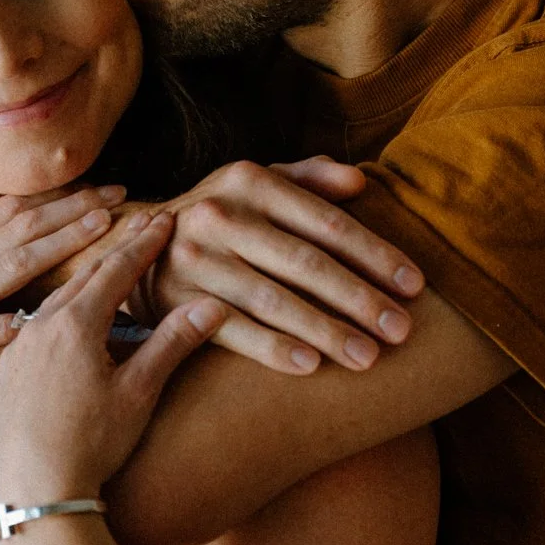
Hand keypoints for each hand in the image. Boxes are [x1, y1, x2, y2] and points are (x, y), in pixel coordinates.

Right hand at [0, 172, 121, 441]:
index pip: (9, 217)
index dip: (57, 200)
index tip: (101, 188)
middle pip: (21, 236)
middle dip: (74, 215)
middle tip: (122, 198)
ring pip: (8, 273)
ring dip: (56, 250)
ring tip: (99, 235)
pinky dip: (7, 324)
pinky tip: (44, 318)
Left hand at [0, 213, 225, 505]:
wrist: (33, 493)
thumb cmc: (91, 445)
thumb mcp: (139, 393)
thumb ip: (172, 344)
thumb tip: (211, 305)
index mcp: (76, 324)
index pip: (117, 270)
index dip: (144, 243)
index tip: (163, 219)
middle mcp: (37, 329)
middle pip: (80, 279)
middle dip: (110, 252)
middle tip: (134, 227)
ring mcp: (12, 355)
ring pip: (47, 307)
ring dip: (75, 286)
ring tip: (94, 272)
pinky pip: (23, 340)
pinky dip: (45, 326)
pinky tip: (52, 334)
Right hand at [129, 157, 423, 374]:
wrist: (131, 245)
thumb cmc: (216, 216)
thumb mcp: (252, 184)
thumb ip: (307, 178)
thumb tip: (361, 182)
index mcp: (249, 181)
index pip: (326, 222)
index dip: (375, 255)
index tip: (414, 286)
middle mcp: (220, 216)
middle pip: (305, 263)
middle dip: (360, 300)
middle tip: (402, 331)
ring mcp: (195, 260)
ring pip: (273, 301)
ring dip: (326, 332)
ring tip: (368, 358)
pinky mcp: (175, 300)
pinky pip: (232, 330)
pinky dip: (272, 349)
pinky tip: (311, 366)